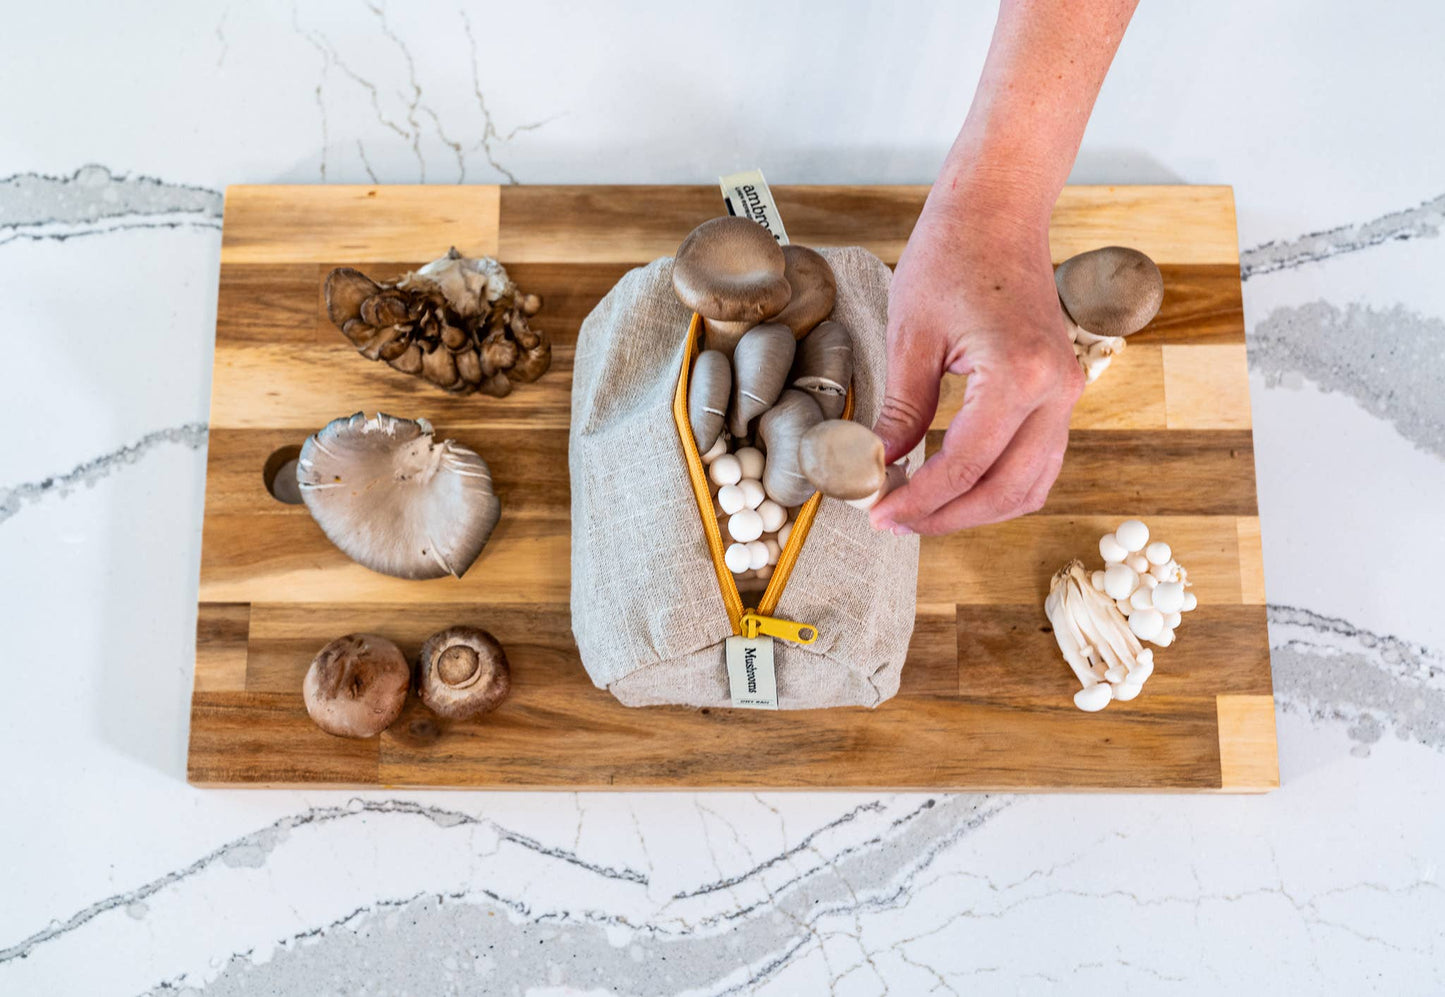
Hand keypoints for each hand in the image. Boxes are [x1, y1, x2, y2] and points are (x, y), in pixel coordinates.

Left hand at [869, 192, 1084, 535]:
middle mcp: (1056, 391)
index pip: (964, 465)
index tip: (878, 513)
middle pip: (1008, 490)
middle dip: (949, 517)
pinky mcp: (1061, 391)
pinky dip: (999, 483)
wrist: (999, 211)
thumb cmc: (952, 255)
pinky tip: (952, 483)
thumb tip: (878, 467)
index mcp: (1019, 376)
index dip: (919, 499)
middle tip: (895, 520)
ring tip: (920, 509)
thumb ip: (900, 411)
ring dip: (978, 508)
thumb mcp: (910, 335)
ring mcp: (1066, 393)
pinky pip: (1037, 459)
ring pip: (1031, 484)